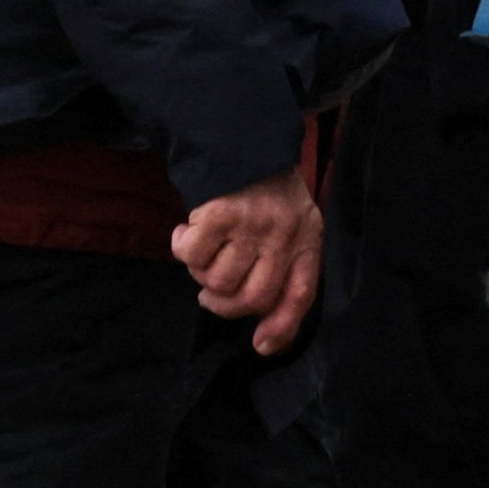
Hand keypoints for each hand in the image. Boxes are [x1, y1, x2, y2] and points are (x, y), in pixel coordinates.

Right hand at [174, 170, 324, 355]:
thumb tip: (264, 335)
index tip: (261, 346)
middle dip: (225, 306)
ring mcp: (251, 225)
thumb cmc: (266, 193)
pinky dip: (182, 249)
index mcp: (306, 239)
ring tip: (204, 251)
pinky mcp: (218, 215)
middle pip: (253, 298)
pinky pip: (191, 256)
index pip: (301, 294)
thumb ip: (283, 267)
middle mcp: (283, 234)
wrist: (242, 141)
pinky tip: (187, 232)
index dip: (282, 326)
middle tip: (210, 295)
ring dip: (201, 274)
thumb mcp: (292, 223)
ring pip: (218, 280)